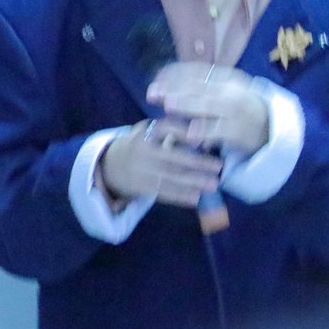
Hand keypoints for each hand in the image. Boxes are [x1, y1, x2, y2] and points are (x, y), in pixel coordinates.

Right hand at [100, 119, 221, 207]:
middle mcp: (143, 150)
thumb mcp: (148, 131)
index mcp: (146, 132)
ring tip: (213, 185)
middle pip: (172, 156)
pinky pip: (163, 192)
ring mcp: (141, 170)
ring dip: (193, 182)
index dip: (184, 133)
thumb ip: (171, 132)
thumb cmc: (139, 145)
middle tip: (219, 166)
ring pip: (170, 176)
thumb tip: (203, 135)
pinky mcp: (140, 186)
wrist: (108, 165)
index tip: (204, 138)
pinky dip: (180, 196)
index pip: (166, 129)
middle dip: (197, 162)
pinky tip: (196, 198)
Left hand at [147, 62, 269, 155]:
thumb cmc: (238, 107)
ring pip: (207, 107)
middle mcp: (230, 91)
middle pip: (198, 87)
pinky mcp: (237, 132)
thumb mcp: (223, 89)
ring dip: (187, 105)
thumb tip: (164, 75)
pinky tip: (191, 134)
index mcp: (226, 77)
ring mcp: (234, 112)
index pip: (198, 71)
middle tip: (153, 92)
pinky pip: (218, 132)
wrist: (270, 128)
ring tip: (168, 105)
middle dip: (174, 89)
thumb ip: (198, 84)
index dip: (175, 72)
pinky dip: (205, 132)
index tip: (156, 76)